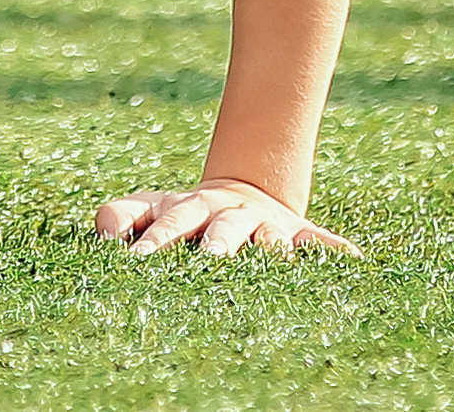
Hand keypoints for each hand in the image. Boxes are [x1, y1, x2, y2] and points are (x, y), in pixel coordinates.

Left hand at [94, 178, 354, 256]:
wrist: (241, 192)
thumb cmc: (183, 214)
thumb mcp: (149, 207)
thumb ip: (118, 214)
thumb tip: (101, 233)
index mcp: (189, 208)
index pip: (169, 223)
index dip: (155, 239)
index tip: (138, 258)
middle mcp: (229, 215)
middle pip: (222, 230)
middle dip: (216, 244)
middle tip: (210, 259)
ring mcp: (267, 225)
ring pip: (271, 238)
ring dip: (272, 248)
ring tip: (275, 257)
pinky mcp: (300, 235)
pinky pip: (321, 243)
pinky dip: (334, 251)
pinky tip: (352, 260)